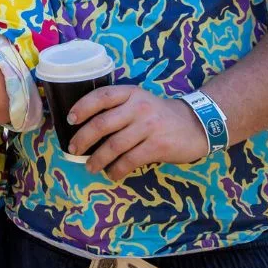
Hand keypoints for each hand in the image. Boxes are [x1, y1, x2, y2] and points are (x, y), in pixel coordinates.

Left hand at [67, 85, 210, 180]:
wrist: (197, 125)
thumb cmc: (159, 115)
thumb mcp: (140, 101)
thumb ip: (118, 108)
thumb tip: (86, 127)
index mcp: (131, 93)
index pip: (101, 96)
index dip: (82, 107)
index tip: (70, 120)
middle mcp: (139, 107)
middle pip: (102, 123)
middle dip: (83, 139)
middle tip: (73, 149)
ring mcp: (149, 126)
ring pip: (113, 145)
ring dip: (97, 159)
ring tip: (90, 167)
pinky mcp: (158, 146)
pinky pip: (130, 160)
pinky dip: (117, 170)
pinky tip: (112, 174)